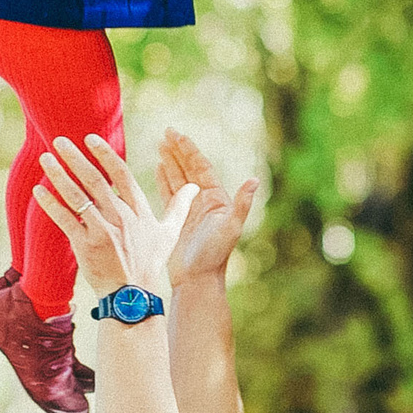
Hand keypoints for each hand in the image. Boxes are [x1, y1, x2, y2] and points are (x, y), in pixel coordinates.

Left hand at [34, 134, 197, 300]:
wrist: (132, 295)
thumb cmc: (149, 262)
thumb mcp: (169, 232)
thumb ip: (179, 206)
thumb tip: (195, 186)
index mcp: (138, 210)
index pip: (121, 174)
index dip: (105, 154)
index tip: (90, 138)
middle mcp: (120, 217)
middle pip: (95, 180)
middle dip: (75, 158)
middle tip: (59, 139)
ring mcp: (102, 231)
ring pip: (77, 197)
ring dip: (59, 175)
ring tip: (45, 158)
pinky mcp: (85, 245)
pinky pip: (65, 220)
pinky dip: (51, 204)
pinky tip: (39, 190)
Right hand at [158, 128, 258, 285]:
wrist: (197, 280)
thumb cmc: (214, 256)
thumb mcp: (231, 228)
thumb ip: (242, 203)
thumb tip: (254, 180)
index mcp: (217, 199)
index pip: (200, 167)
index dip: (187, 149)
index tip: (175, 134)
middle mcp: (205, 201)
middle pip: (189, 169)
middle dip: (177, 150)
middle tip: (165, 132)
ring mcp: (191, 209)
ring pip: (179, 178)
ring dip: (170, 161)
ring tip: (159, 145)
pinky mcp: (178, 219)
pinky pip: (170, 193)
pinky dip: (164, 179)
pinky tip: (157, 167)